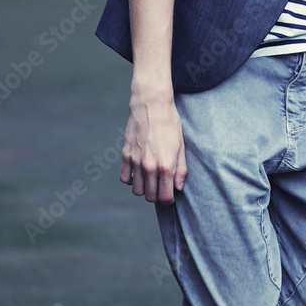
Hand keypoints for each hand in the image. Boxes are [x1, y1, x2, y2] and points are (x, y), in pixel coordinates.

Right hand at [120, 87, 186, 202]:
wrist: (152, 106)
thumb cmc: (170, 124)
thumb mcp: (181, 146)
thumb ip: (181, 169)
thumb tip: (178, 188)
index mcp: (166, 165)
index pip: (165, 197)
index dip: (168, 199)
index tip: (170, 195)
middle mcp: (149, 167)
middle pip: (150, 196)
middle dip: (157, 195)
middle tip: (161, 186)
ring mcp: (136, 162)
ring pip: (137, 190)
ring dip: (144, 189)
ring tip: (150, 180)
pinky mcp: (126, 155)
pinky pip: (125, 178)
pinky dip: (131, 179)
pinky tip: (138, 172)